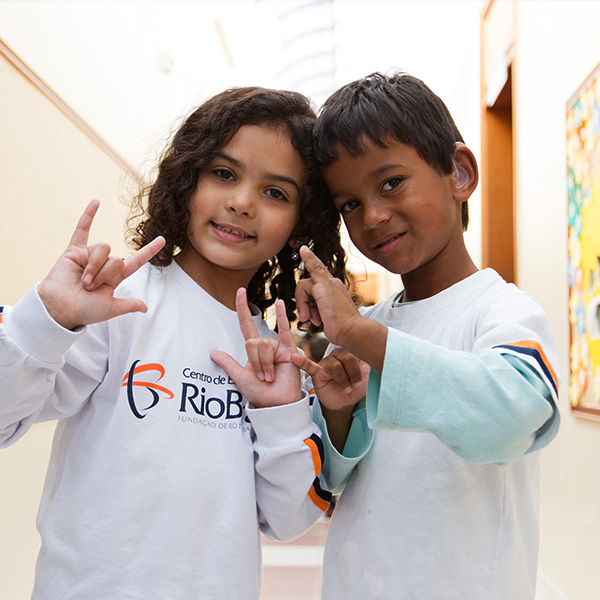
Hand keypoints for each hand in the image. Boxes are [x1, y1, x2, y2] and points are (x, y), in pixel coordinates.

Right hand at [37, 199, 164, 329]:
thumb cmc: (84, 311)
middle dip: (105, 274)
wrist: (60, 310)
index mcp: (115, 277)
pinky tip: (96, 201)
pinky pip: (82, 229)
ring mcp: (89, 256)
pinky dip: (89, 215)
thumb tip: (145, 308)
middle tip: (91, 288)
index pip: (136, 261)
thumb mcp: (111, 309)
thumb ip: (128, 305)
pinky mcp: (74, 251)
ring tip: (83, 281)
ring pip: (103, 250)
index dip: (149, 251)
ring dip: (94, 267)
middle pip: (117, 259)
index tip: (162, 240)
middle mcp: (104, 264)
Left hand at [210, 288, 302, 407]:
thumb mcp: (239, 377)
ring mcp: (278, 347)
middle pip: (253, 341)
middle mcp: (266, 345)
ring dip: (264, 363)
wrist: (276, 404)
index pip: (246, 324)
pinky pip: (285, 332)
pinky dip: (283, 318)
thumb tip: (212, 353)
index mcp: (254, 349)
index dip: (242, 308)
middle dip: (254, 361)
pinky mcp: (290, 351)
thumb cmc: (260, 393)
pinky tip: (281, 304)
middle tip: (261, 376)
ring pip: (264, 345)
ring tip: (270, 376)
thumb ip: (228, 363)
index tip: (240, 291)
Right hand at [291, 348, 368, 413]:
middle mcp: (337, 355)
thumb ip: (373, 366)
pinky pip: (309, 365)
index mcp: (351, 353)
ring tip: (346, 388)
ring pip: (334, 364)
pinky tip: (295, 358)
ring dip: (343, 379)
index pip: (356, 351)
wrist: (346, 403)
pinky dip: (302, 361)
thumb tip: (382, 357)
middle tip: (355, 385)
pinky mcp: (318, 372)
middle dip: (353, 373)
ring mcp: (326, 362)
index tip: (365, 377)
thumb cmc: (356, 389)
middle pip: (345, 356)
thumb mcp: (369, 377)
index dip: (361, 365)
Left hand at [296, 246, 387, 372]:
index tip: (304, 249)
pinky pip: (312, 267)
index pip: (321, 273)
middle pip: (308, 283)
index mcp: (334, 290)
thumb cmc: (341, 329)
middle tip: (307, 318)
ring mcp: (329, 283)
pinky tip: (303, 252)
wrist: (352, 331)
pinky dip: (304, 269)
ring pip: (304, 285)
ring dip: (302, 304)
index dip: (312, 261)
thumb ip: (319, 312)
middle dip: (303, 301)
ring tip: (310, 319)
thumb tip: (309, 314)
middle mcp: (333, 284)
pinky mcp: (324, 285)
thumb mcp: (327, 318)